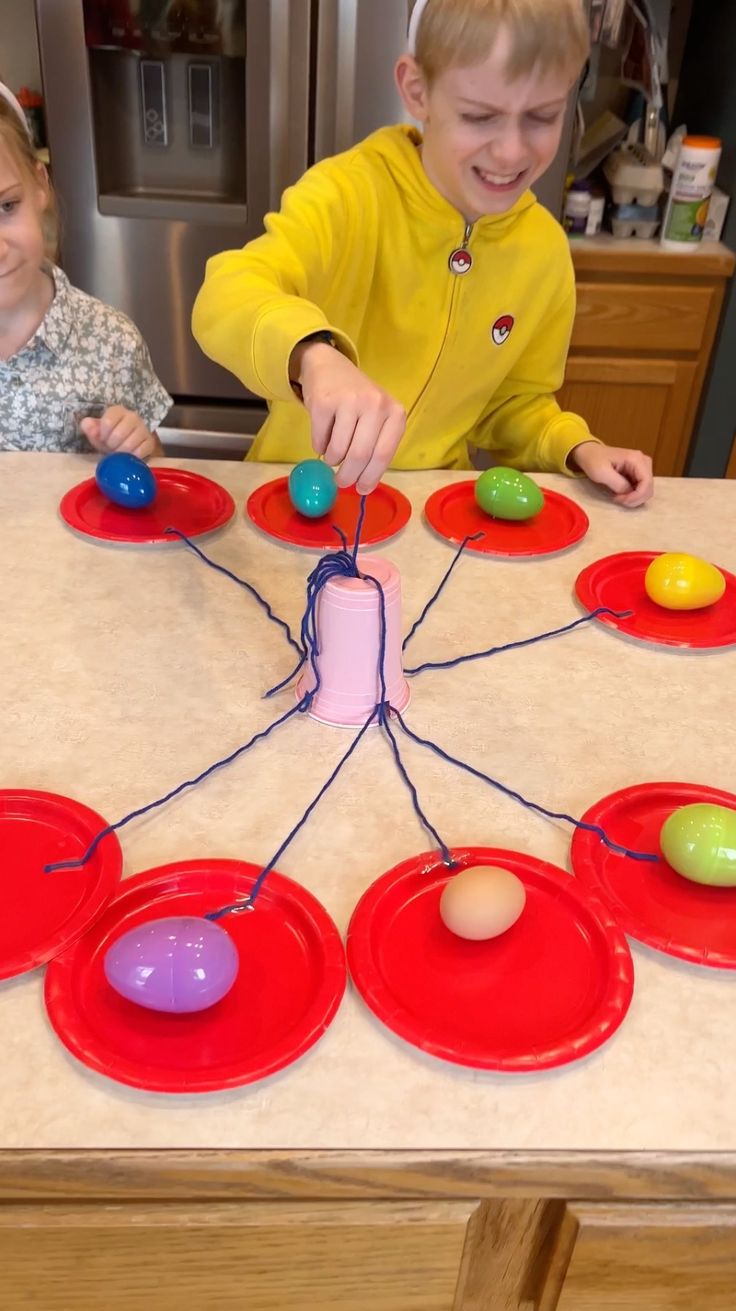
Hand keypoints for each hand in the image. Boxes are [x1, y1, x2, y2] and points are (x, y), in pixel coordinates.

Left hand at [80, 406, 161, 459]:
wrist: (127, 445)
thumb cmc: (110, 437)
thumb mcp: (97, 432)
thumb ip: (89, 427)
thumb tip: (87, 425)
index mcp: (118, 411)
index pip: (108, 421)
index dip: (102, 435)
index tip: (103, 439)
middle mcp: (133, 416)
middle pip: (119, 434)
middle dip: (111, 445)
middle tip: (111, 447)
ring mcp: (143, 429)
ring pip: (130, 444)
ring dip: (121, 453)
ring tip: (119, 452)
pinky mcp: (150, 442)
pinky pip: (140, 451)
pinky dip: (132, 456)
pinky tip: (128, 456)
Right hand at [291, 342, 405, 493]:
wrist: (329, 366)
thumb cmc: (358, 401)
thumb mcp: (377, 419)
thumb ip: (376, 447)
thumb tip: (364, 486)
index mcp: (394, 412)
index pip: (383, 454)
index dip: (371, 477)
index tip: (362, 489)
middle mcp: (375, 404)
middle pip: (360, 456)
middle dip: (348, 476)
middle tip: (342, 482)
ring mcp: (349, 400)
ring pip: (338, 451)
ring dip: (332, 460)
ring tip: (333, 453)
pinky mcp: (324, 402)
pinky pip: (319, 441)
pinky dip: (319, 447)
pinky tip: (323, 436)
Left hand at [569, 441, 652, 507]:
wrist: (589, 453)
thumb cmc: (593, 461)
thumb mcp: (602, 473)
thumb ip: (618, 484)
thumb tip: (629, 493)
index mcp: (636, 459)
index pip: (647, 482)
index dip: (637, 496)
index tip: (622, 501)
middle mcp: (643, 462)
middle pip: (649, 487)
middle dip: (635, 498)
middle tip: (619, 500)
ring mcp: (642, 467)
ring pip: (646, 490)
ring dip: (634, 498)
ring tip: (619, 497)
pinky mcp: (638, 473)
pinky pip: (641, 489)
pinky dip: (633, 496)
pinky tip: (621, 495)